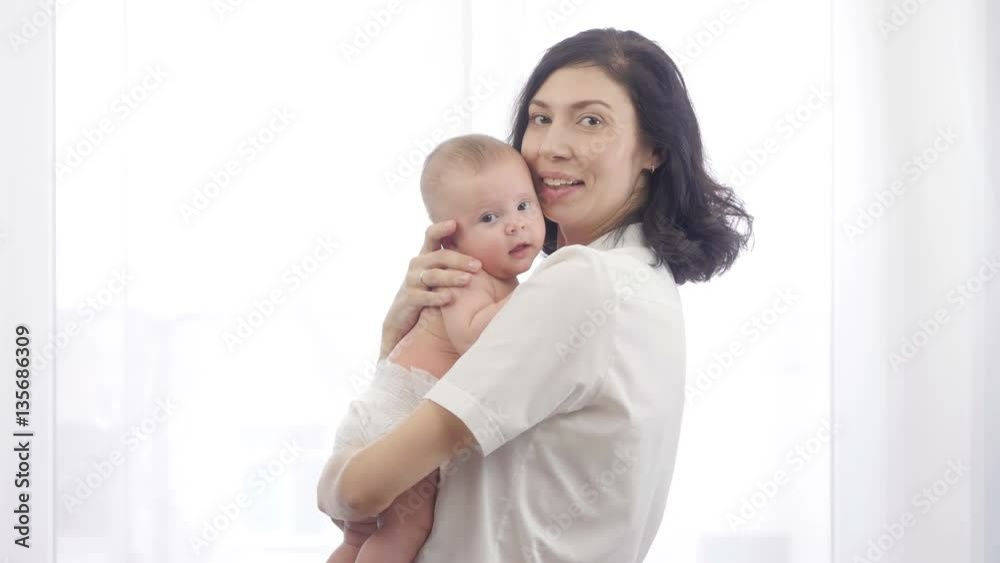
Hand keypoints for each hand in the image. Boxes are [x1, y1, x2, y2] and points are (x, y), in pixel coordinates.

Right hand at [380, 220, 481, 358]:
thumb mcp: (441, 275)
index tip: (454, 223)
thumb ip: (457, 265)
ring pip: (434, 276)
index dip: (441, 228)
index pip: (432, 235)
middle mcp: (418, 264)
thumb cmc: (430, 292)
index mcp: (428, 255)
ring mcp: (412, 281)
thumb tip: (487, 260)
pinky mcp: (409, 298)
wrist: (404, 316)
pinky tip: (449, 298)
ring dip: (452, 277)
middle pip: (440, 256)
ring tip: (467, 280)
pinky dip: (437, 297)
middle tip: (478, 265)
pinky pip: (424, 296)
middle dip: (460, 260)